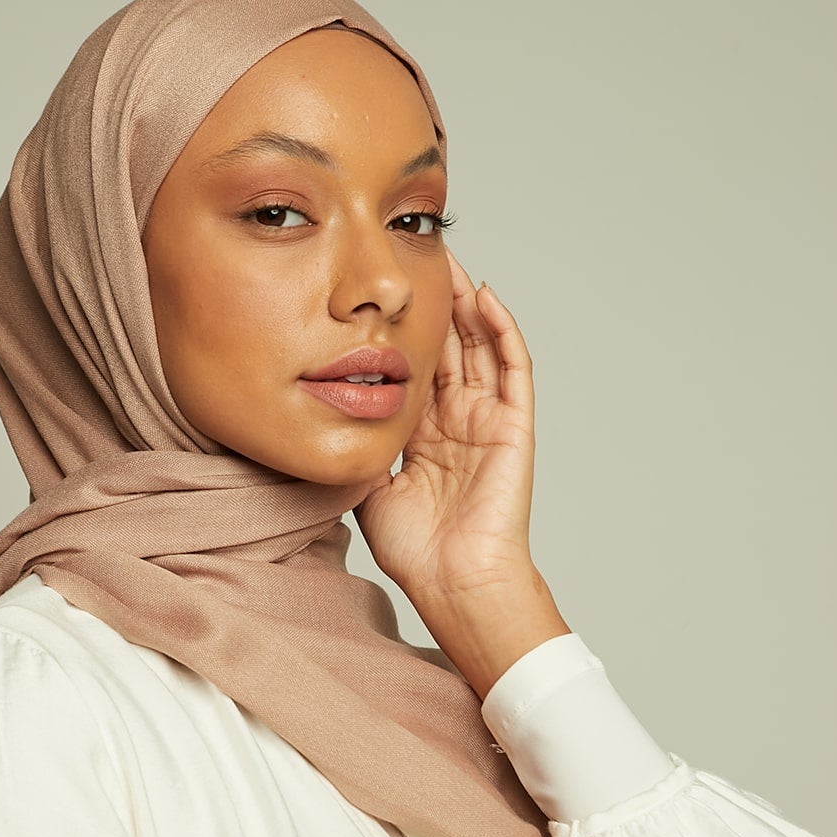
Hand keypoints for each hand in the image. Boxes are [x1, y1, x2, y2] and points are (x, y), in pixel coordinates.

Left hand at [353, 249, 536, 606]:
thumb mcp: (369, 485)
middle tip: (413, 255)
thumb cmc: (417, 549)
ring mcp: (488, 420)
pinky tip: (485, 297)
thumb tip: (324, 412)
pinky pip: (513, 367)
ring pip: (480, 345)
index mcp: (425, 433)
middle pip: (448, 345)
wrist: (455, 581)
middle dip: (433, 302)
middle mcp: (458, 420)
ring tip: (449, 259)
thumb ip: (358, 443)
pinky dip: (502, 330)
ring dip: (466, 302)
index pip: (414, 366)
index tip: (377, 295)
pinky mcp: (512, 425)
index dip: (400, 329)